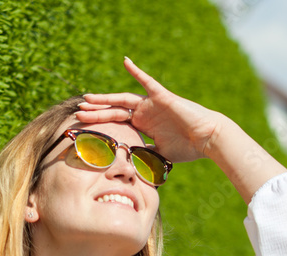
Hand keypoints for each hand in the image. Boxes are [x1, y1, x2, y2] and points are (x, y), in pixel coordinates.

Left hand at [75, 58, 225, 162]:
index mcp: (144, 125)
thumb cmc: (188, 148)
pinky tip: (125, 61)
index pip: (117, 123)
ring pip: (123, 99)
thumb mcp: (159, 154)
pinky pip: (148, 82)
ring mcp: (152, 104)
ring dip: (105, 99)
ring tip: (87, 99)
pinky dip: (136, 71)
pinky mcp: (162, 97)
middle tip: (77, 113)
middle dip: (96, 112)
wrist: (208, 139)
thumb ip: (144, 155)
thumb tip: (129, 163)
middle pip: (115, 111)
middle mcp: (145, 113)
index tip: (83, 127)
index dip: (100, 124)